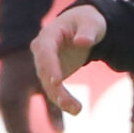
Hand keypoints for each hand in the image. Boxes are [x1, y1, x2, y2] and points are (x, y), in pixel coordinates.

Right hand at [0, 48, 60, 132]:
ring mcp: (2, 101)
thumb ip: (58, 102)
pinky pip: (13, 124)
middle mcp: (4, 102)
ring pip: (13, 131)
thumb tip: (64, 130)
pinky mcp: (4, 100)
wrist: (19, 40)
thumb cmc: (40, 55)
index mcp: (14, 98)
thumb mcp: (52, 79)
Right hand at [30, 4, 106, 120]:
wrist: (84, 28)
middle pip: (45, 73)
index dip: (50, 67)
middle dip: (56, 89)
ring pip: (48, 86)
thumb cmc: (87, 22)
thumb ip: (88, 32)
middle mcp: (41, 52)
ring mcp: (45, 65)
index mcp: (48, 36)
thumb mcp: (91, 23)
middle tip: (68, 104)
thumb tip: (82, 42)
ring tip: (77, 110)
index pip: (45, 52)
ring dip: (61, 100)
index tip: (57, 82)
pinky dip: (64, 101)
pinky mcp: (52, 76)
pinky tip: (75, 110)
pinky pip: (55, 91)